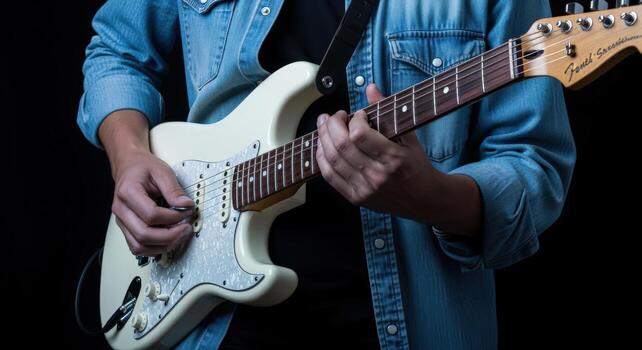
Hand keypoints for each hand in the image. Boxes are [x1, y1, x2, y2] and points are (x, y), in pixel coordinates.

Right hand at [111, 150, 194, 255]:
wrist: (129, 166)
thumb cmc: (143, 167)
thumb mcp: (162, 171)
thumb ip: (174, 190)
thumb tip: (186, 206)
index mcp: (128, 192)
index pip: (151, 215)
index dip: (173, 217)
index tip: (187, 211)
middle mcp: (121, 210)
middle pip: (143, 235)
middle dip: (170, 236)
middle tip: (186, 229)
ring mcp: (121, 221)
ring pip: (139, 247)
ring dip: (163, 246)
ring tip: (180, 236)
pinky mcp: (126, 228)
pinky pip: (137, 247)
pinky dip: (155, 248)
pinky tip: (169, 240)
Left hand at [315, 84, 439, 219]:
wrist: (423, 199)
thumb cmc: (416, 166)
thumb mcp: (409, 136)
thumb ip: (388, 111)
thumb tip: (371, 88)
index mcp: (392, 158)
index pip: (359, 135)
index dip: (353, 119)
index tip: (358, 114)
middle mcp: (377, 175)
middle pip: (341, 146)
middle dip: (331, 125)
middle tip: (333, 116)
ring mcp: (364, 188)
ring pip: (332, 160)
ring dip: (323, 139)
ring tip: (324, 126)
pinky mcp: (355, 198)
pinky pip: (330, 177)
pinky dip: (321, 159)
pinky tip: (323, 146)